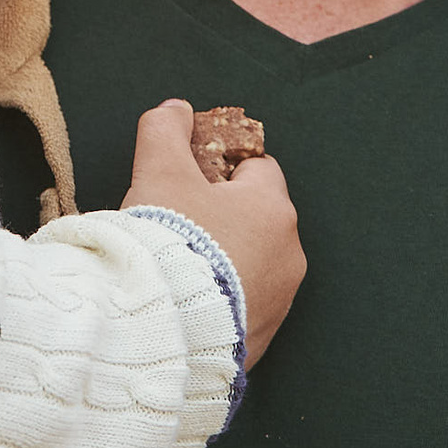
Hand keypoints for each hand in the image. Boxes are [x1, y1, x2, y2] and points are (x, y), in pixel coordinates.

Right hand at [122, 99, 304, 361]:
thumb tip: (176, 111)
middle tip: (178, 221)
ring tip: (179, 265)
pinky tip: (188, 298)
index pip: (257, 169)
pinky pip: (244, 302)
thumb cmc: (169, 244)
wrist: (165, 328)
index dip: (221, 167)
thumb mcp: (159, 172)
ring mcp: (280, 300)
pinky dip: (222, 296)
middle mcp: (288, 255)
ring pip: (252, 262)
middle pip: (256, 218)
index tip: (189, 178)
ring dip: (224, 258)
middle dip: (222, 215)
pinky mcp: (262, 336)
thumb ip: (166, 131)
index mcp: (273, 208)